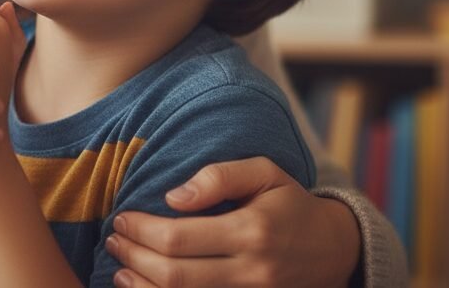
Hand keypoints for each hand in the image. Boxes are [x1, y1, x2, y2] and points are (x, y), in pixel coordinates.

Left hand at [106, 157, 360, 287]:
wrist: (335, 249)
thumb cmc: (290, 203)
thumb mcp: (264, 172)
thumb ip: (219, 176)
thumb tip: (173, 196)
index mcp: (251, 231)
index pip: (180, 239)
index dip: (143, 230)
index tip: (122, 216)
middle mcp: (251, 273)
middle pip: (175, 275)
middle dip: (135, 258)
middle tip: (113, 239)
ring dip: (142, 287)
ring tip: (119, 267)